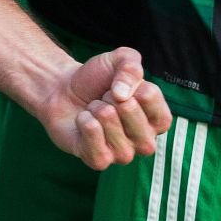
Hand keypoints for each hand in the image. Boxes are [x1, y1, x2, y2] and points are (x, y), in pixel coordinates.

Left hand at [39, 47, 171, 168]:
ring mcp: (123, 154)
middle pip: (132, 114)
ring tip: (93, 108)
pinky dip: (85, 123)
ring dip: (97, 110)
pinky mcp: (99, 160)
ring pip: (113, 128)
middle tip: (105, 98)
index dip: (133, 86)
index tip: (121, 86)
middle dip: (111, 98)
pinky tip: (84, 120)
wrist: (63, 90)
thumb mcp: (119, 59)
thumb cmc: (97, 78)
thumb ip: (131, 66)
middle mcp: (145, 142)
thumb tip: (123, 95)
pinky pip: (95, 143)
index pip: (153, 101)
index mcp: (157, 119)